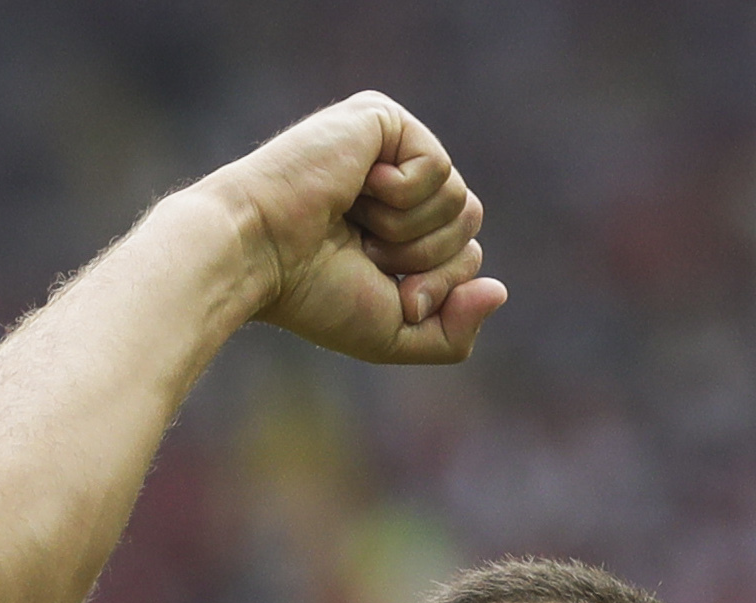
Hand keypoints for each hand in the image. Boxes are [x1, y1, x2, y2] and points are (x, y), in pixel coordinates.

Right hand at [203, 91, 503, 365]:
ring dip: (407, 231)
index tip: (389, 293)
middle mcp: (400, 178)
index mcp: (401, 223)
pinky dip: (400, 198)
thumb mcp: (392, 332)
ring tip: (354, 222)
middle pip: (470, 223)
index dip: (438, 285)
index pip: (466, 253)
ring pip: (460, 198)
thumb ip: (452, 332)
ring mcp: (393, 144)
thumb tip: (499, 291)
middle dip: (427, 258)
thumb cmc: (310, 294)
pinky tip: (355, 189)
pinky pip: (438, 169)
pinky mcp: (383, 118)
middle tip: (367, 255)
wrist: (256, 254)